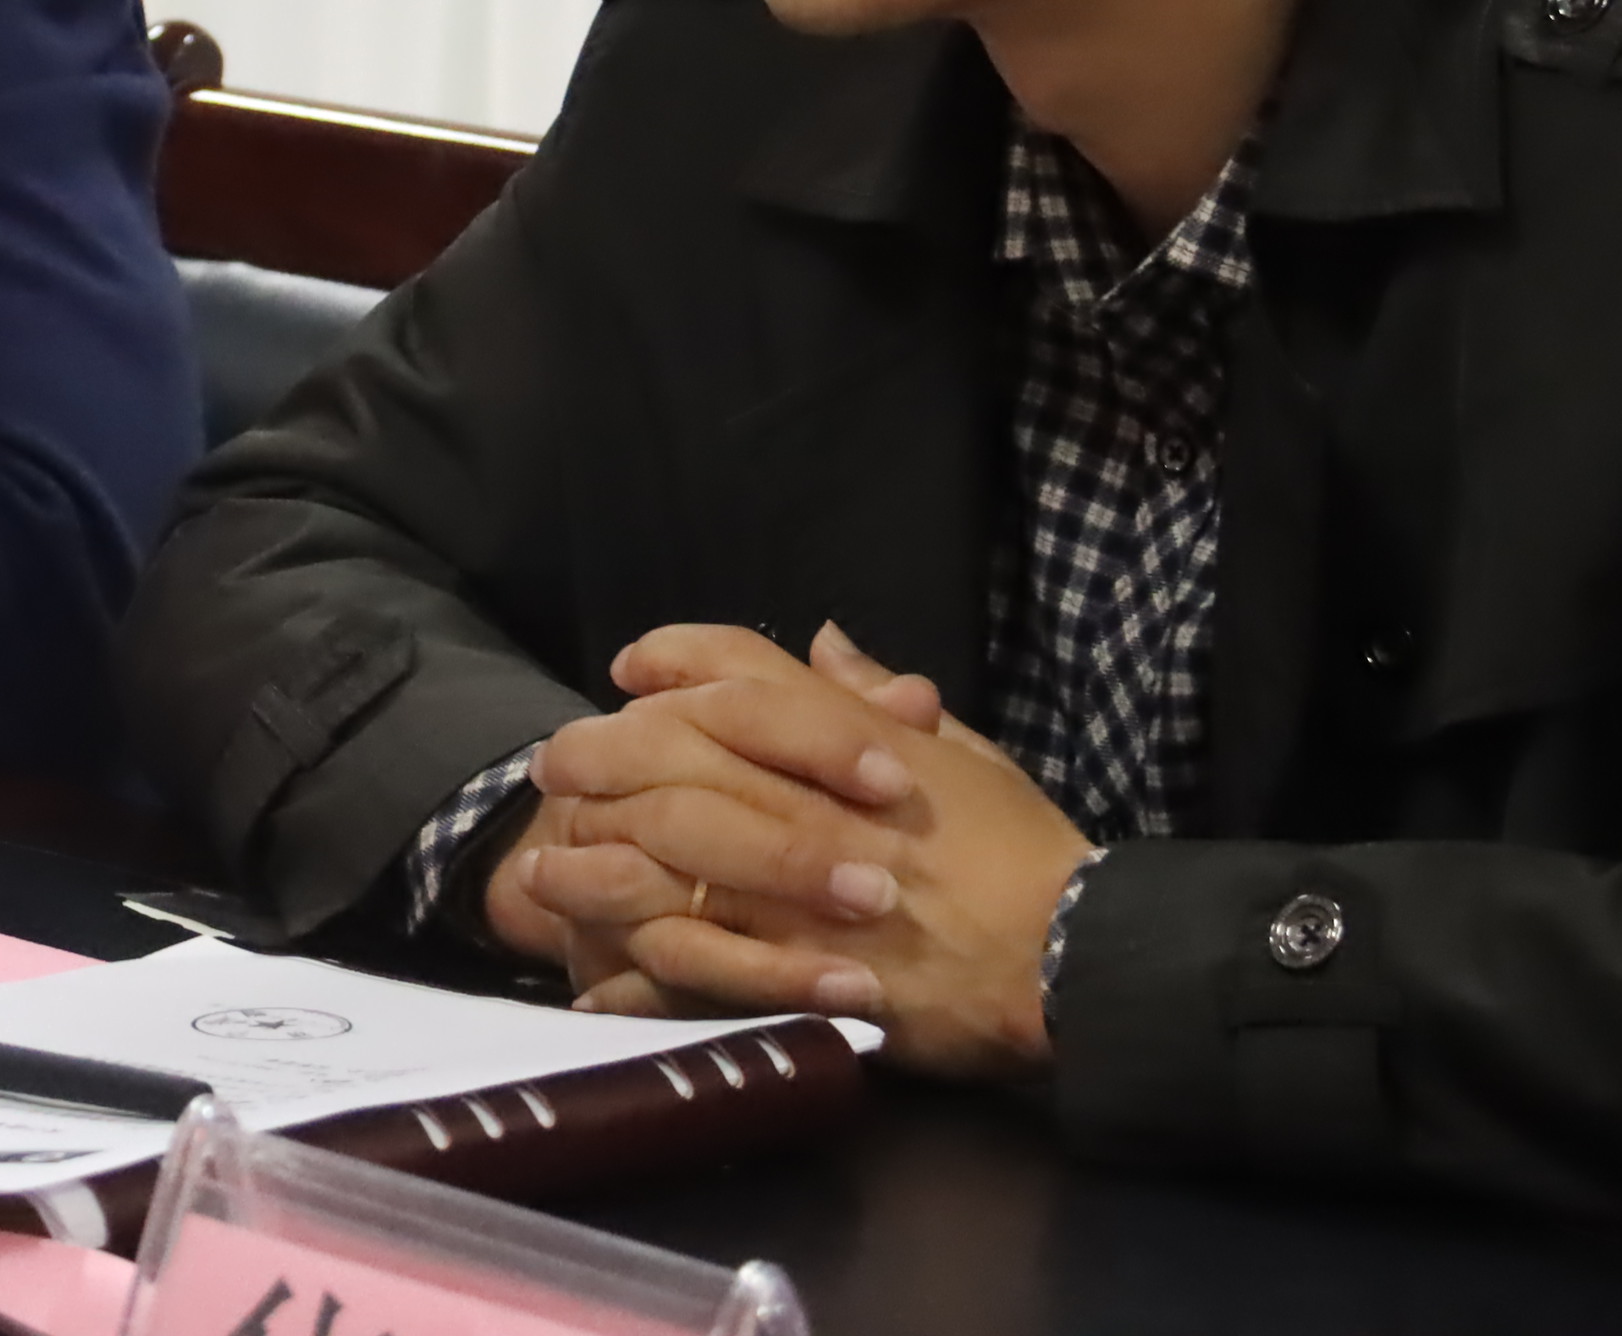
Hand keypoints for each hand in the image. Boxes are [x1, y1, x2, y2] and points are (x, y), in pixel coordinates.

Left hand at [503, 621, 1088, 1077]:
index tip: (628, 670)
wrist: (1077, 960)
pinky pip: (697, 971)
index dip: (678, 661)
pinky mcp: (802, 974)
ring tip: (545, 870)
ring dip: (597, 864)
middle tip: (554, 765)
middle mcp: (816, 805)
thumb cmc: (1033, 858)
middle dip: (604, 756)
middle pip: (679, 756)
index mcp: (858, 744)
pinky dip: (638, 977)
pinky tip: (595, 981)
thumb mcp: (967, 756)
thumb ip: (881, 702)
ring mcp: (803, 892)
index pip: (746, 676)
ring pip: (669, 862)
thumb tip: (827, 641)